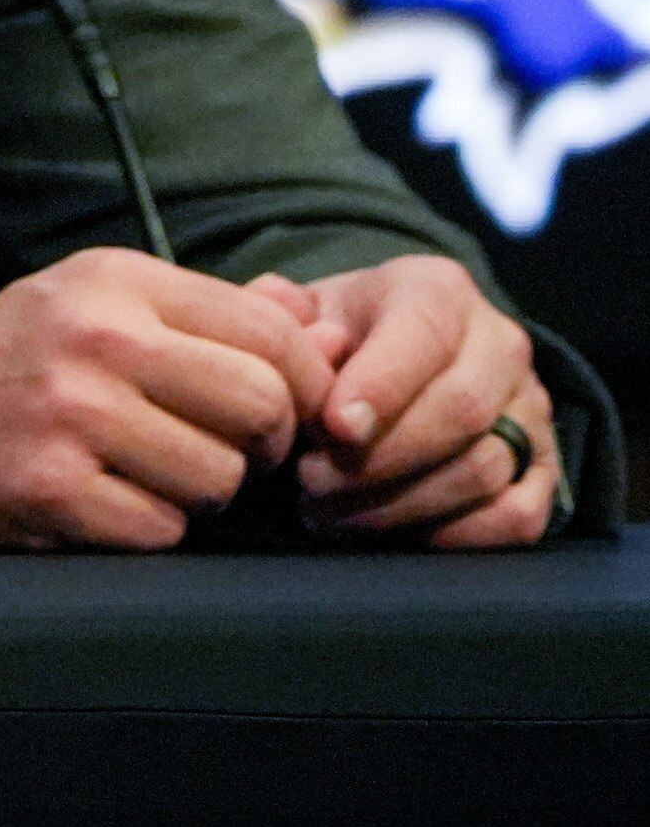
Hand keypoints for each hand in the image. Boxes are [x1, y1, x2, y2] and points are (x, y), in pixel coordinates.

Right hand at [0, 248, 332, 547]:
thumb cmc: (6, 365)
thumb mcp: (94, 304)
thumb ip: (208, 311)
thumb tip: (323, 326)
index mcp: (115, 281)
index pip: (273, 331)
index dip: (300, 384)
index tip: (273, 412)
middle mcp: (95, 337)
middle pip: (263, 405)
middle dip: (261, 445)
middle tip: (223, 454)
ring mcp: (69, 414)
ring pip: (220, 478)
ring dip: (200, 495)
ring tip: (149, 476)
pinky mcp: (47, 487)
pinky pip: (162, 529)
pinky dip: (146, 530)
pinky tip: (105, 504)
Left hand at [253, 255, 554, 546]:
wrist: (394, 360)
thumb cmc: (341, 338)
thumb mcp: (307, 313)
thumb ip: (284, 316)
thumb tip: (283, 316)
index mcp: (439, 291)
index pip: (423, 335)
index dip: (381, 387)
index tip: (335, 428)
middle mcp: (500, 343)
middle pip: (459, 411)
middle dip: (378, 459)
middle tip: (311, 482)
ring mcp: (530, 408)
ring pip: (484, 469)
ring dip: (400, 504)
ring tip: (330, 511)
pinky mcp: (542, 467)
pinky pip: (518, 516)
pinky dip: (453, 535)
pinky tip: (391, 533)